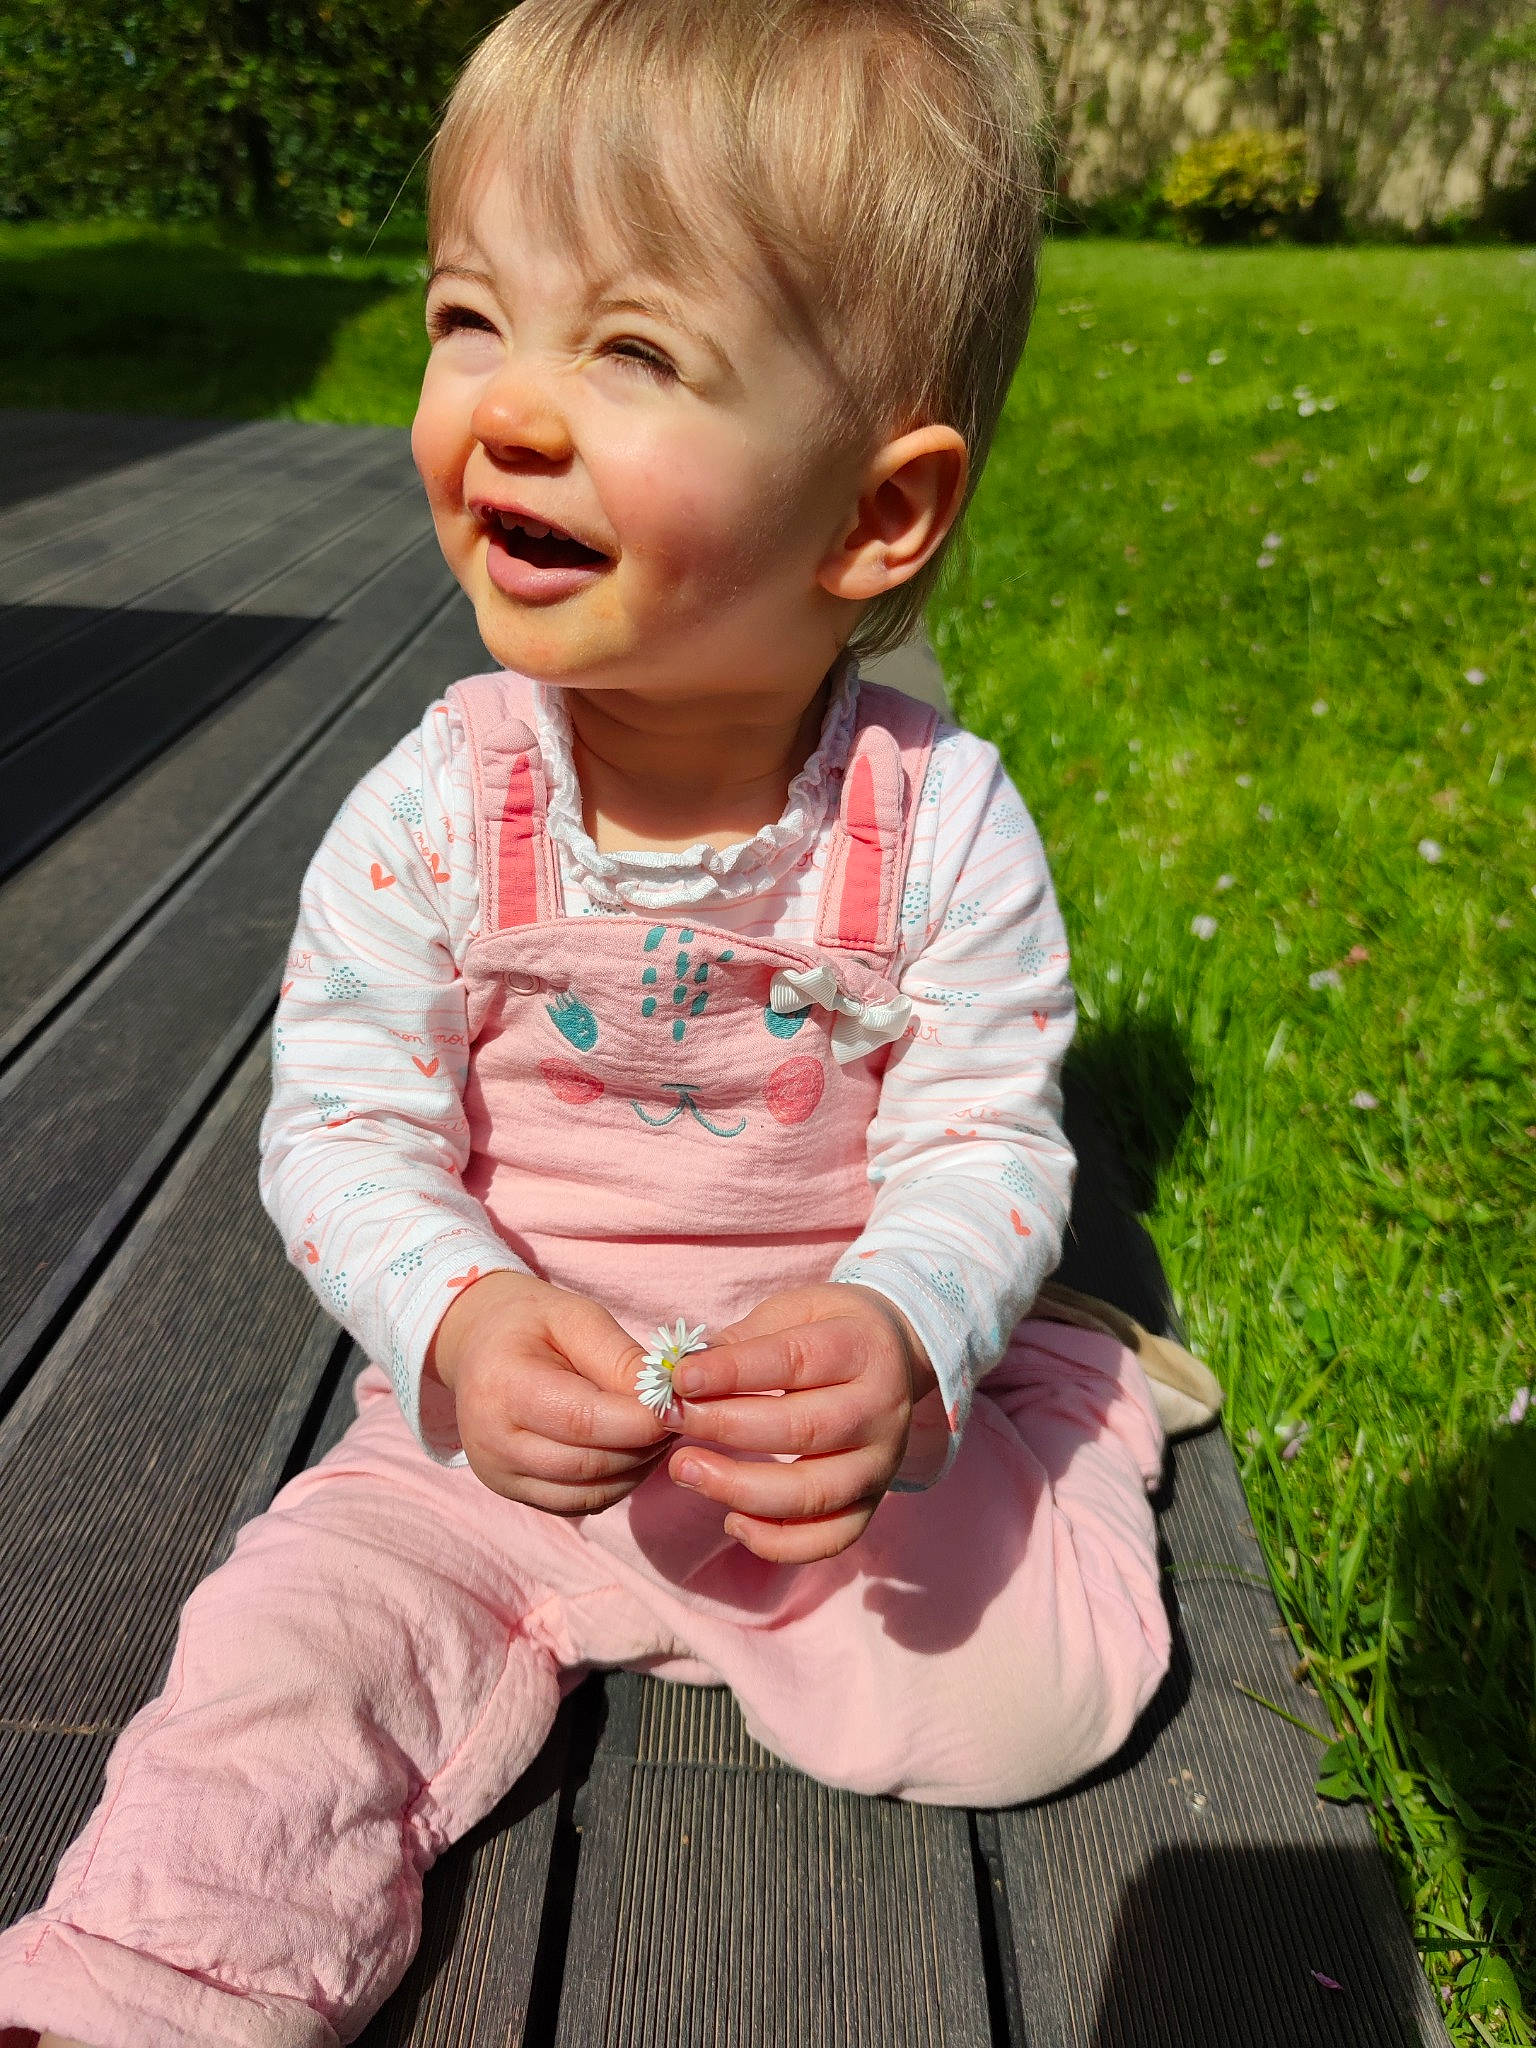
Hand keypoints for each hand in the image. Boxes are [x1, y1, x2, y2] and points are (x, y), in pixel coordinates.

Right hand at [426, 1270, 675, 1513]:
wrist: (479, 1345)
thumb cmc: (531, 1324)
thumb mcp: (576, 1317)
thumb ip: (620, 1358)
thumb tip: (666, 1399)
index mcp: (502, 1387)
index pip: (583, 1420)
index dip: (640, 1420)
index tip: (676, 1404)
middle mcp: (492, 1442)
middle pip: (589, 1464)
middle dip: (645, 1444)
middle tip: (675, 1417)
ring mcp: (499, 1476)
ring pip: (591, 1493)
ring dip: (637, 1467)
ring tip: (654, 1431)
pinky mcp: (514, 1494)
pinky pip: (581, 1504)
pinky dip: (616, 1483)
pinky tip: (629, 1449)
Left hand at [667, 1283, 936, 1563]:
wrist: (896, 1352)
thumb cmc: (827, 1330)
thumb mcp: (790, 1312)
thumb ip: (740, 1342)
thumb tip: (680, 1374)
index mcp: (860, 1348)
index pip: (794, 1361)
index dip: (733, 1371)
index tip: (679, 1379)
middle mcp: (879, 1409)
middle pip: (804, 1429)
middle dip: (727, 1428)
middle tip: (669, 1420)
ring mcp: (881, 1461)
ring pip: (815, 1492)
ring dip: (741, 1489)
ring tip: (685, 1470)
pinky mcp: (873, 1501)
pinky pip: (831, 1537)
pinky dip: (779, 1542)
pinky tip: (732, 1522)